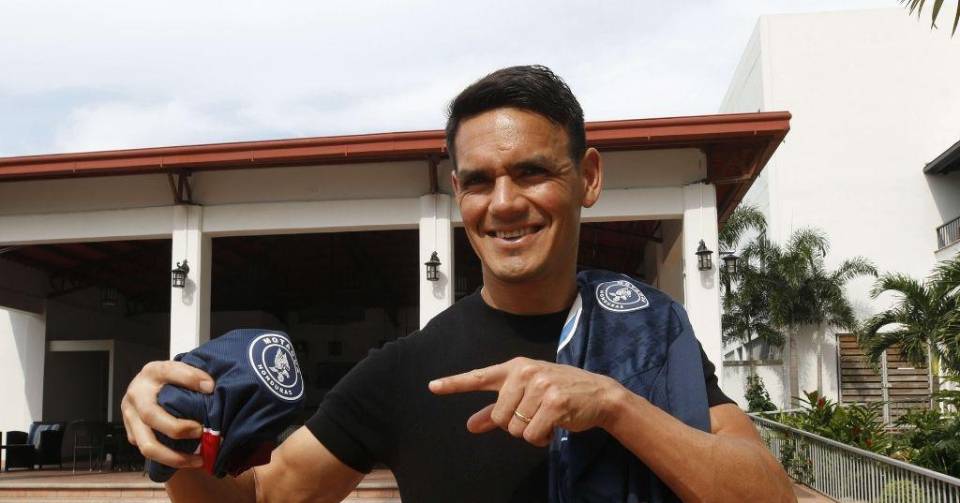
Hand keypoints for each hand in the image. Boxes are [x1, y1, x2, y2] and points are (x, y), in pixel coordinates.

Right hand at [120, 360, 214, 468]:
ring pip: (146, 444)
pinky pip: (149, 453)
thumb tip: (210, 388)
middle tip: (200, 431)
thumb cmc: (170, 379)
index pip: (169, 371)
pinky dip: (169, 459)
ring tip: (198, 459)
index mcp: (153, 372)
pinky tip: (188, 459)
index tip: (210, 387)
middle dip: (177, 428)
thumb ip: (194, 375)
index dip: (190, 379)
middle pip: (150, 415)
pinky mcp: (131, 434)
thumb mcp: (182, 369)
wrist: (146, 386)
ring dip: (174, 456)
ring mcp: (130, 416)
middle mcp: (136, 394)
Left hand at [428, 357, 625, 446]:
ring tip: (548, 418)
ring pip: (515, 429)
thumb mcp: (527, 395)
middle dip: (516, 425)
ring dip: (531, 433)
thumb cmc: (558, 393)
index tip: (432, 386)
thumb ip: (495, 411)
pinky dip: (543, 438)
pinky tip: (555, 426)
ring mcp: (540, 386)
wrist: (599, 393)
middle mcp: (525, 372)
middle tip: (536, 414)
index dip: (454, 384)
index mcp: (515, 368)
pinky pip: (533, 435)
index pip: (479, 377)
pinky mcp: (555, 402)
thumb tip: (470, 425)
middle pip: (499, 418)